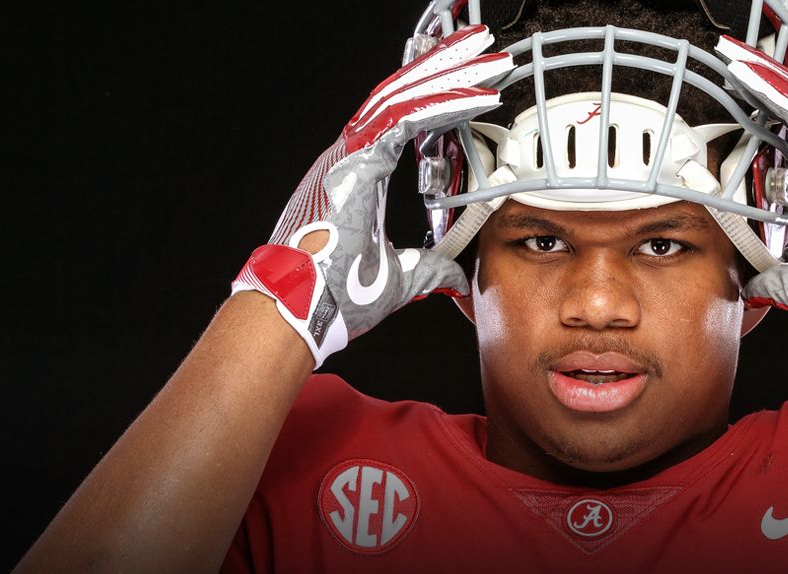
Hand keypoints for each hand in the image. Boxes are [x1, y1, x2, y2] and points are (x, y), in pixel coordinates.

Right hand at [232, 25, 513, 367]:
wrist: (301, 311)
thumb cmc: (334, 295)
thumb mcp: (400, 278)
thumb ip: (430, 269)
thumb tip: (457, 276)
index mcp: (359, 173)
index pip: (404, 118)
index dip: (440, 95)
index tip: (475, 84)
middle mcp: (352, 155)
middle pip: (406, 94)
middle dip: (448, 67)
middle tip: (487, 47)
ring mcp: (349, 154)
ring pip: (405, 95)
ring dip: (450, 73)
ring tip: (487, 54)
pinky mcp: (354, 162)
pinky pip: (403, 119)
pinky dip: (441, 104)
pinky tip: (474, 94)